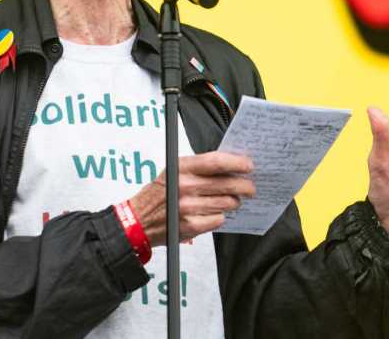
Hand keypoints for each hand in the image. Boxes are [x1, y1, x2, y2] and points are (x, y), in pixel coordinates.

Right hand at [129, 151, 254, 245]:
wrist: (138, 220)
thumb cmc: (158, 194)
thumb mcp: (173, 171)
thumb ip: (199, 167)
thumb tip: (229, 167)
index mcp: (181, 168)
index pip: (216, 162)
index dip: (237, 163)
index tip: (248, 165)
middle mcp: (184, 186)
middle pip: (227, 184)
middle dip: (245, 186)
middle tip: (250, 187)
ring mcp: (188, 207)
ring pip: (227, 203)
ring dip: (233, 202)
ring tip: (229, 200)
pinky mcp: (191, 225)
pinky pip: (219, 219)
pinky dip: (219, 216)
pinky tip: (211, 213)